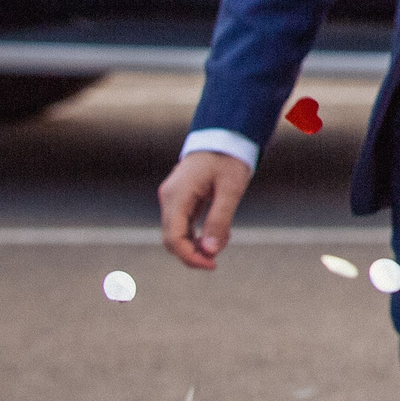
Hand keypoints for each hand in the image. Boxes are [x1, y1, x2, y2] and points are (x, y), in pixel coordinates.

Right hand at [159, 151, 251, 269]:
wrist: (226, 135)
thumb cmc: (229, 158)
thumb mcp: (230, 189)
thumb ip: (219, 220)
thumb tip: (209, 252)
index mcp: (177, 195)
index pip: (173, 237)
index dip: (190, 257)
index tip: (212, 265)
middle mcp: (169, 198)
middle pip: (172, 238)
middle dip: (192, 254)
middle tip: (216, 262)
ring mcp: (173, 198)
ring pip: (177, 233)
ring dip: (196, 245)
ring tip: (222, 243)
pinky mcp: (180, 198)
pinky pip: (184, 223)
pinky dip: (198, 233)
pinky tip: (219, 233)